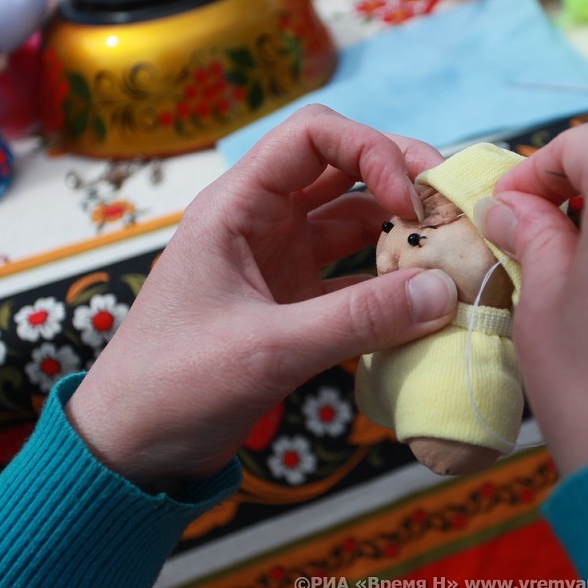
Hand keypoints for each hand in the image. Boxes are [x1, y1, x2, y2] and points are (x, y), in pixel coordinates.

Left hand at [66, 106, 458, 486]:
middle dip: (401, 180)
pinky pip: (355, 276)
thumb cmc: (175, 386)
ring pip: (355, 222)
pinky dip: (391, 283)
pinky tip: (427, 301)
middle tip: (454, 209)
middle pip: (344, 169)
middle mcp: (263, 222)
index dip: (372, 152)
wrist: (133, 450)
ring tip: (452, 255)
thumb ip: (358, 319)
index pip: (314, 137)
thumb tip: (444, 290)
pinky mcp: (295, 304)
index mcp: (237, 207)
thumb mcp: (268, 350)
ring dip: (402, 234)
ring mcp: (281, 262)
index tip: (410, 203)